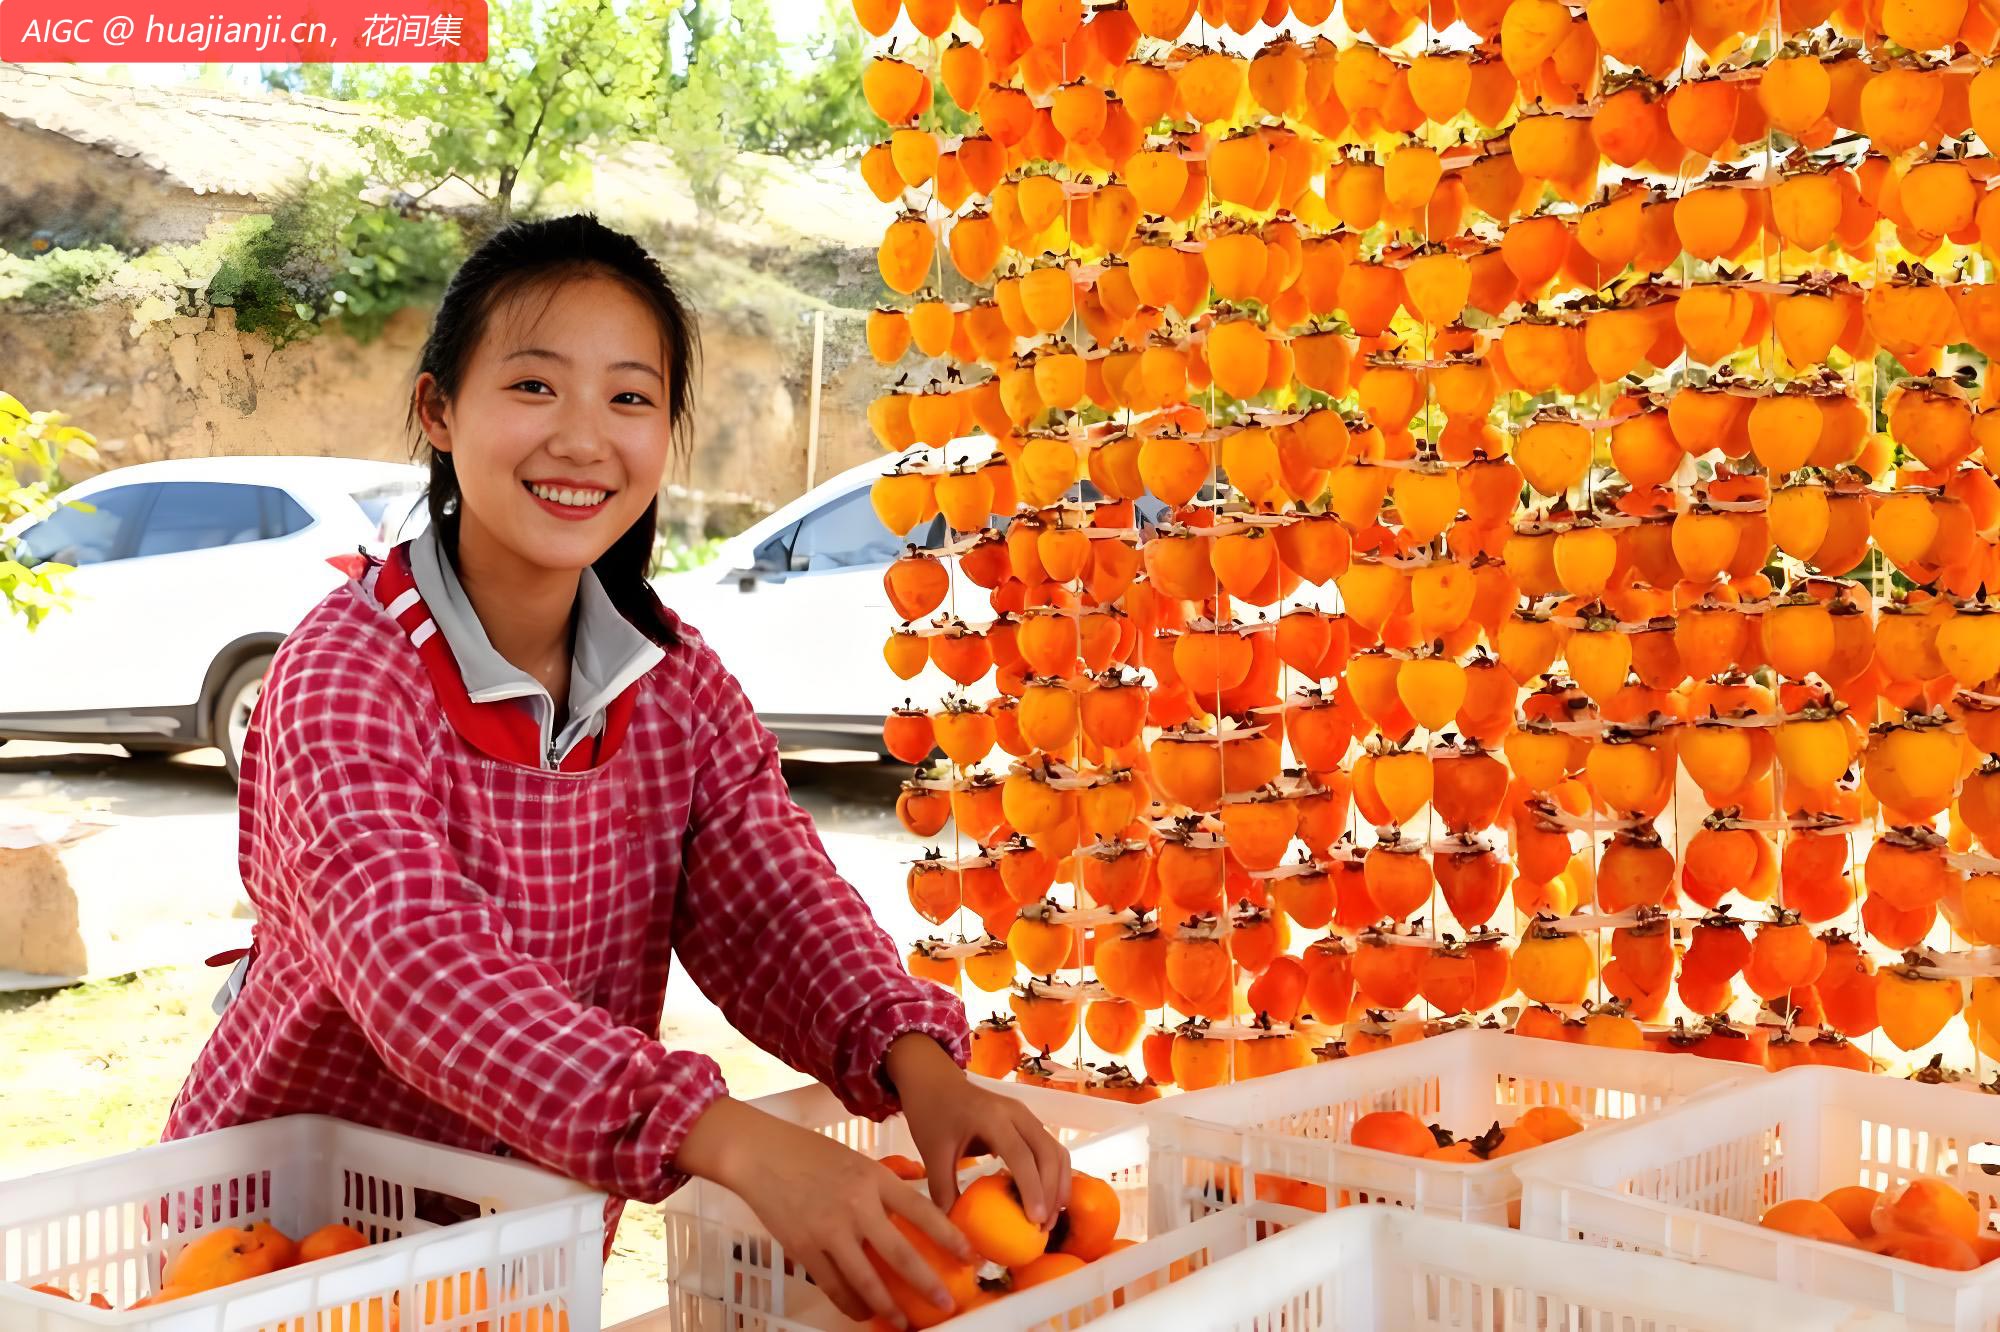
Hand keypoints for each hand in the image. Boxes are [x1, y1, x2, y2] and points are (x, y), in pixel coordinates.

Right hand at [677, 1096, 975, 1327]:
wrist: (760, 1154)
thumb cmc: (809, 1153)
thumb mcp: (856, 1159)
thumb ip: (884, 1182)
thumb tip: (916, 1198)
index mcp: (875, 1178)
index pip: (922, 1211)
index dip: (950, 1237)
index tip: (971, 1256)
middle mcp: (857, 1205)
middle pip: (900, 1254)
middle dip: (927, 1284)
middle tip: (946, 1303)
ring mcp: (829, 1229)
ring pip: (866, 1280)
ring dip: (888, 1306)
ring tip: (903, 1322)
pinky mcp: (804, 1248)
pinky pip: (834, 1286)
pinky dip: (851, 1303)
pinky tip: (863, 1311)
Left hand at [885, 1033, 1071, 1225]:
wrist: (934, 1080)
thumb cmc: (932, 1113)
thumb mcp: (931, 1152)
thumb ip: (942, 1190)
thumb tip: (953, 1231)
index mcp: (991, 1117)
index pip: (1021, 1155)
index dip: (1032, 1188)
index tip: (1035, 1220)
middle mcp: (1016, 1113)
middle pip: (1047, 1153)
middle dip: (1052, 1192)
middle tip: (1043, 1227)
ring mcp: (1025, 1115)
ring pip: (1055, 1150)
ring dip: (1058, 1184)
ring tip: (1049, 1218)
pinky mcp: (1027, 1121)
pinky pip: (1050, 1148)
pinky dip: (1054, 1174)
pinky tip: (1047, 1198)